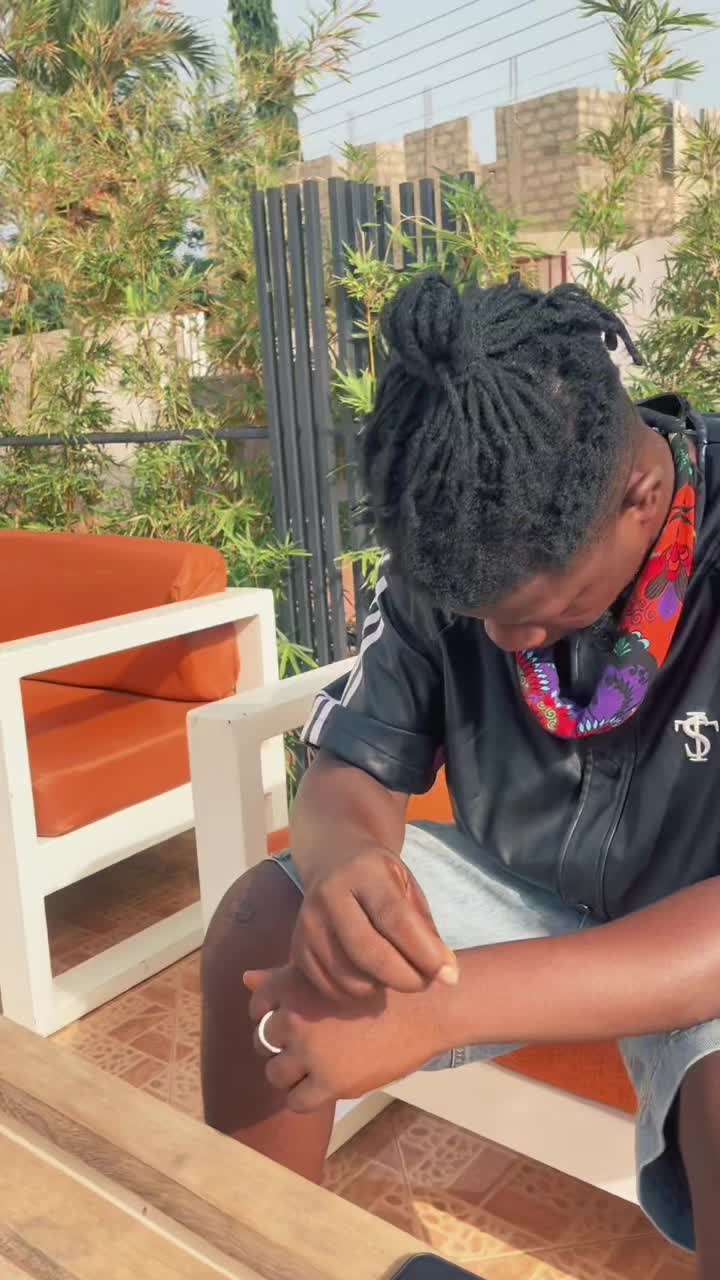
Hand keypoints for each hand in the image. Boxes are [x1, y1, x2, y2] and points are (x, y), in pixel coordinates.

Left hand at [245, 964, 452, 1112]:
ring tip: (317, 1067)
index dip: (272, 1016)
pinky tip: (324, 1085)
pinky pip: (296, 1101)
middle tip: (311, 1045)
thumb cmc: (380, 983)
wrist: (425, 1007)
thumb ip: (284, 977)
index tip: (296, 1019)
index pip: (257, 1006)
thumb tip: (245, 979)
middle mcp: (294, 1016)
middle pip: (264, 1041)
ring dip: (291, 1073)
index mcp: (292, 984)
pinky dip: (304, 1097)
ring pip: (275, 1074)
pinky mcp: (329, 1082)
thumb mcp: (330, 971)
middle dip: (283, 1045)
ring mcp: (310, 1052)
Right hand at [290, 846, 457, 1001]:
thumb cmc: (379, 877)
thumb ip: (425, 929)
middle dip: (405, 978)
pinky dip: (357, 993)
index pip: (395, 919)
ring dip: (382, 987)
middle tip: (426, 983)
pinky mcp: (297, 948)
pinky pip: (331, 988)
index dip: (424, 953)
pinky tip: (371, 977)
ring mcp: (308, 923)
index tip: (448, 975)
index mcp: (364, 872)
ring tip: (397, 973)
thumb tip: (446, 976)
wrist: (333, 860)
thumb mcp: (408, 887)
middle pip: (368, 953)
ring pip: (349, 977)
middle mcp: (329, 895)